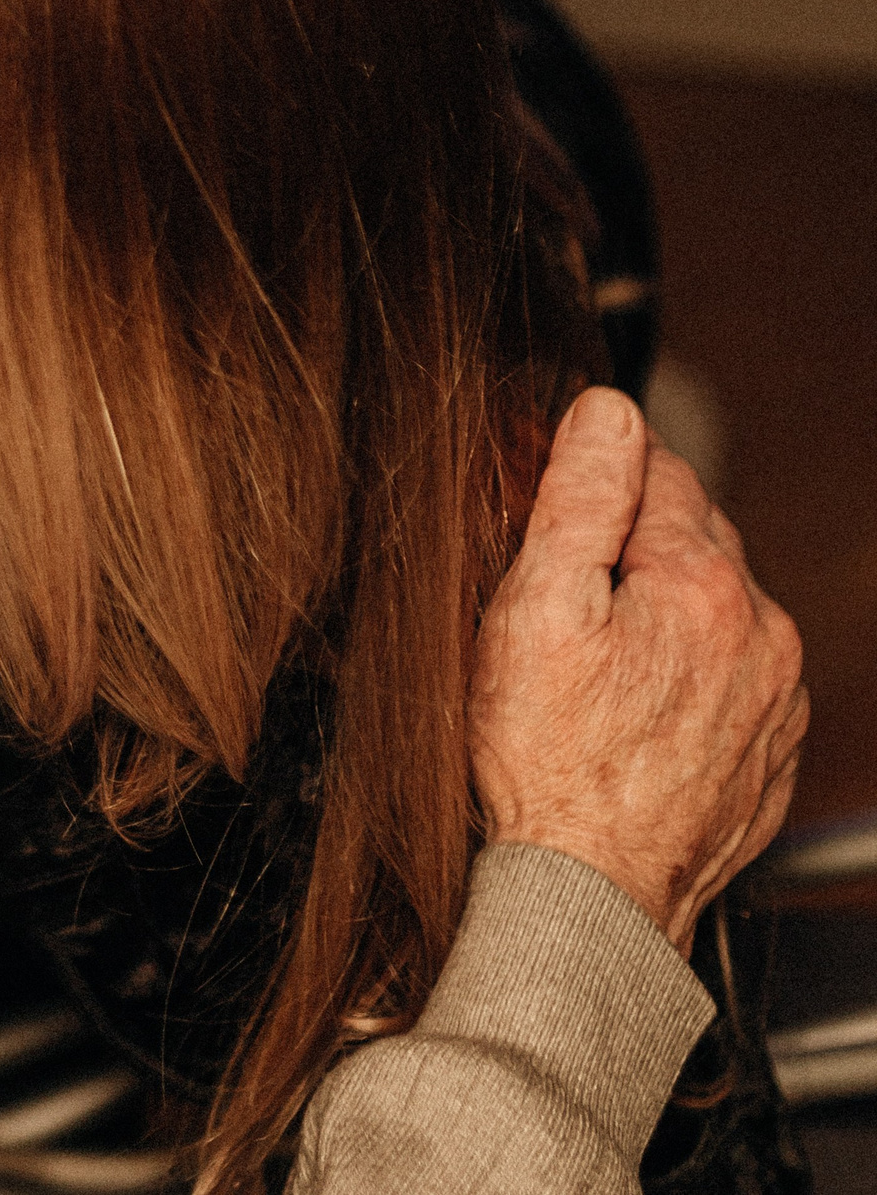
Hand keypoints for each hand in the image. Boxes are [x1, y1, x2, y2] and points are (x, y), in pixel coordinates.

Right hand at [471, 386, 807, 955]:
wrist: (589, 896)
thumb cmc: (546, 762)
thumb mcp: (533, 608)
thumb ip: (576, 498)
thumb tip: (606, 413)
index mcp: (703, 585)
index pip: (659, 472)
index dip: (595, 475)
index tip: (549, 498)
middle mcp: (761, 634)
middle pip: (695, 539)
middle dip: (633, 541)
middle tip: (558, 581)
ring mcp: (774, 700)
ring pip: (719, 610)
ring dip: (665, 609)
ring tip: (590, 654)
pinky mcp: (768, 754)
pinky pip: (732, 681)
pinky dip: (687, 676)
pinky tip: (627, 707)